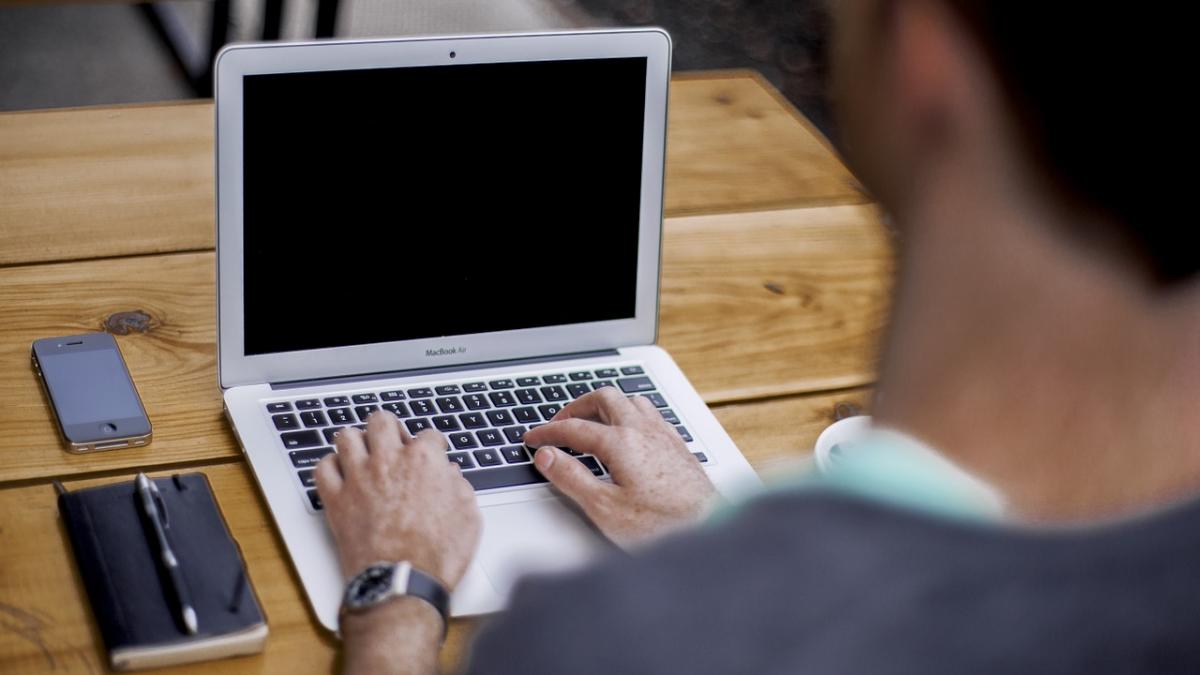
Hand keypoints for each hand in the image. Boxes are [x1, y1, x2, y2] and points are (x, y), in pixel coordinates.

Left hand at [315, 412, 481, 591]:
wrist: (402, 582)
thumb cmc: (437, 555)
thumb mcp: (468, 517)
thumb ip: (459, 487)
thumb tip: (451, 475)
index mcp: (424, 460)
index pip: (428, 434)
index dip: (433, 446)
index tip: (433, 455)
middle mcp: (388, 461)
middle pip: (382, 420)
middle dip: (390, 428)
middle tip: (394, 442)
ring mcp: (358, 478)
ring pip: (346, 436)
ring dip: (357, 441)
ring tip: (363, 453)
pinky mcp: (336, 500)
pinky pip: (322, 468)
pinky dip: (330, 467)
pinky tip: (340, 475)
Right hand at [522, 387, 717, 546]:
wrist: (709, 529)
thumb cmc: (662, 525)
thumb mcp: (604, 507)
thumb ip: (572, 478)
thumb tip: (547, 456)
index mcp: (621, 442)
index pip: (574, 428)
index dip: (548, 432)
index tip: (533, 438)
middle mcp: (643, 431)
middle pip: (604, 399)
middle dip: (576, 407)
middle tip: (559, 423)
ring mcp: (664, 436)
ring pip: (630, 401)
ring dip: (606, 405)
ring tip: (591, 420)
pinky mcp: (677, 446)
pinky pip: (650, 413)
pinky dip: (629, 414)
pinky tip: (630, 432)